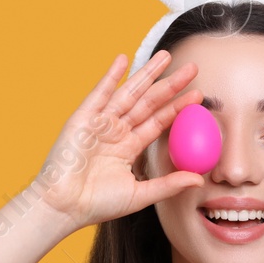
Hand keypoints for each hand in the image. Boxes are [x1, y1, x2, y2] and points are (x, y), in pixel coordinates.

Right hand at [34, 51, 206, 231]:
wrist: (64, 207)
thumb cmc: (97, 205)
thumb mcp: (140, 195)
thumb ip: (169, 185)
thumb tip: (199, 179)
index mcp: (128, 147)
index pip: (158, 121)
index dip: (177, 108)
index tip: (199, 96)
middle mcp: (116, 131)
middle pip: (149, 102)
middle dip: (170, 85)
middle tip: (192, 68)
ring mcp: (99, 123)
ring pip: (129, 93)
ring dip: (147, 74)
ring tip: (166, 56)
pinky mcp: (83, 119)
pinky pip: (99, 94)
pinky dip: (110, 76)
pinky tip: (123, 59)